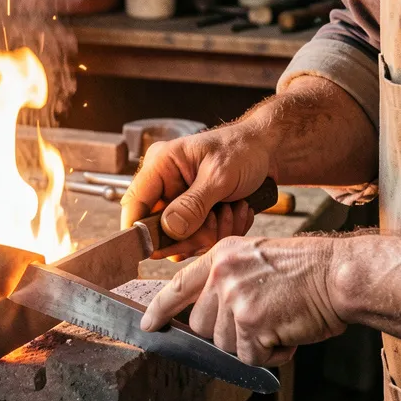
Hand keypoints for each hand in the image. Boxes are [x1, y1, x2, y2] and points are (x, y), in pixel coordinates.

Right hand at [120, 125, 274, 256]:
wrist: (266, 151)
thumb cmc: (242, 150)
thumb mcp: (219, 175)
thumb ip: (194, 203)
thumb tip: (170, 229)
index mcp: (160, 165)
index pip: (134, 203)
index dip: (140, 230)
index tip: (157, 249)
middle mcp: (164, 184)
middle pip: (159, 229)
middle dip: (192, 234)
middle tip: (218, 217)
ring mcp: (178, 202)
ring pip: (181, 240)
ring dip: (212, 233)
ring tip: (232, 209)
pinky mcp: (193, 215)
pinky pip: (198, 239)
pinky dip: (221, 232)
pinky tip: (236, 211)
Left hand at [139, 235, 346, 366]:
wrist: (338, 274)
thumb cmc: (307, 271)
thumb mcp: (256, 259)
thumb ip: (228, 281)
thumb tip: (209, 318)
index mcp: (221, 256)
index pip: (178, 285)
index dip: (160, 309)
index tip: (147, 325)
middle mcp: (221, 274)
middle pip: (201, 326)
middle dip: (227, 333)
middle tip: (261, 322)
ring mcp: (234, 298)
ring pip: (225, 344)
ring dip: (253, 344)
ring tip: (280, 323)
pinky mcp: (251, 322)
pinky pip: (251, 356)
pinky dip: (271, 355)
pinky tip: (288, 335)